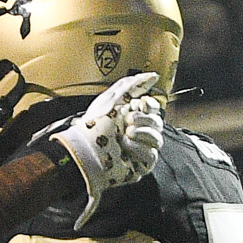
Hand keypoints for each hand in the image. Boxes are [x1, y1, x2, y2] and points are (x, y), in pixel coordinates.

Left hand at [46, 71, 165, 227]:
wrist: (84, 150)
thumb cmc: (93, 125)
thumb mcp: (112, 97)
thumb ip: (134, 84)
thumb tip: (154, 76)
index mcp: (131, 116)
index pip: (154, 109)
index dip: (151, 106)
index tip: (140, 104)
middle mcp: (137, 132)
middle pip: (158, 123)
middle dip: (145, 119)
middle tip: (128, 120)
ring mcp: (139, 150)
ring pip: (158, 140)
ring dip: (143, 133)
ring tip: (126, 134)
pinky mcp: (140, 166)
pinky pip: (151, 156)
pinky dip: (139, 149)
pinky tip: (125, 147)